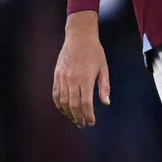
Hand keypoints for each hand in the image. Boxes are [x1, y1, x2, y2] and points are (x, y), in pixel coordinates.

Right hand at [52, 10, 109, 127]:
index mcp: (85, 79)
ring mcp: (63, 78)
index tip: (91, 122)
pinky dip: (59, 104)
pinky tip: (64, 110)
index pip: (86, 103)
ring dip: (68, 113)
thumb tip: (106, 103)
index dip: (88, 115)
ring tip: (74, 120)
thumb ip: (104, 86)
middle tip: (83, 125)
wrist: (79, 37)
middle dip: (78, 118)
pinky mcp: (57, 76)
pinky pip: (56, 94)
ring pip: (63, 102)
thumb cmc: (94, 52)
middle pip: (74, 105)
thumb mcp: (103, 68)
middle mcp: (72, 80)